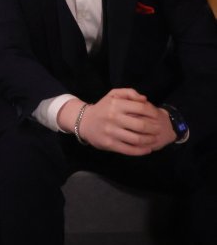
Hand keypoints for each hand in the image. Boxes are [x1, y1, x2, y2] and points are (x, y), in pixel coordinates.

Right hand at [58, 89, 173, 155]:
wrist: (85, 122)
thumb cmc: (103, 107)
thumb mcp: (113, 94)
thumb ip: (129, 93)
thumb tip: (145, 99)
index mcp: (115, 104)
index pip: (140, 108)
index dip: (152, 112)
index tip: (157, 116)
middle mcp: (114, 117)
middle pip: (140, 125)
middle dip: (153, 128)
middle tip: (159, 129)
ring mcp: (112, 132)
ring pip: (136, 139)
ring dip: (149, 141)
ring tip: (155, 139)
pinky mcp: (110, 144)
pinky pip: (129, 150)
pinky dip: (141, 151)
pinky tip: (147, 149)